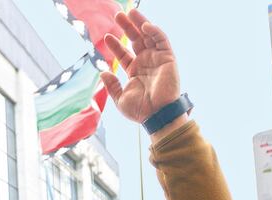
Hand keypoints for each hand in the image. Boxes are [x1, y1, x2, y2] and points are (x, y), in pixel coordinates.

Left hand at [99, 10, 180, 125]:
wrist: (157, 115)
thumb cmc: (140, 111)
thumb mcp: (120, 99)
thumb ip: (111, 85)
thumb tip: (102, 72)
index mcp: (135, 72)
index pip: (124, 54)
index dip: (116, 45)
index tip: (106, 36)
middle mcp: (146, 63)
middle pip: (136, 40)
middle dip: (127, 27)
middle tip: (118, 15)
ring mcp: (157, 59)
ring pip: (149, 36)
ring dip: (140, 23)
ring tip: (131, 12)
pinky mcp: (168, 58)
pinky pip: (162, 40)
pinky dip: (154, 31)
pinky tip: (144, 26)